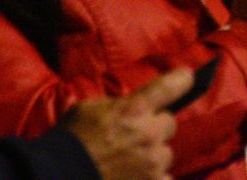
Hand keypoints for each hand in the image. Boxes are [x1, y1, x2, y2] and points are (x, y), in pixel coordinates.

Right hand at [60, 68, 183, 179]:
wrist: (57, 174)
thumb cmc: (69, 140)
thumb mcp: (88, 108)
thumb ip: (115, 105)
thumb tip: (129, 106)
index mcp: (135, 108)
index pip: (170, 87)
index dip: (181, 80)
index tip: (188, 77)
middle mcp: (149, 132)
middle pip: (169, 123)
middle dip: (155, 127)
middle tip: (133, 135)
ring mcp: (152, 161)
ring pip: (166, 152)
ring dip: (153, 154)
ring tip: (130, 160)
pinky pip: (164, 177)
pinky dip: (154, 177)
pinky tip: (136, 176)